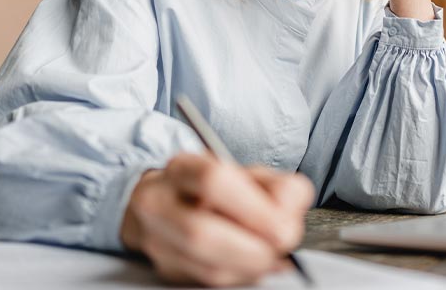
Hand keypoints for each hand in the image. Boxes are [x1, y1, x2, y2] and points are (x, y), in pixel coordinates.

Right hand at [120, 153, 313, 286]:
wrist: (174, 204)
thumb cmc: (220, 189)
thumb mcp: (253, 175)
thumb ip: (280, 189)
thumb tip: (289, 222)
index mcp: (183, 168)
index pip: (213, 181)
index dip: (253, 209)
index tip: (284, 227)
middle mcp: (159, 202)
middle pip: (201, 232)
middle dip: (252, 249)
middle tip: (280, 249)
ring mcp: (156, 239)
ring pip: (204, 266)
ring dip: (248, 267)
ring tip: (270, 257)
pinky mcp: (165, 269)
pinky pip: (206, 282)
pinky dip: (239, 277)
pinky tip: (253, 266)